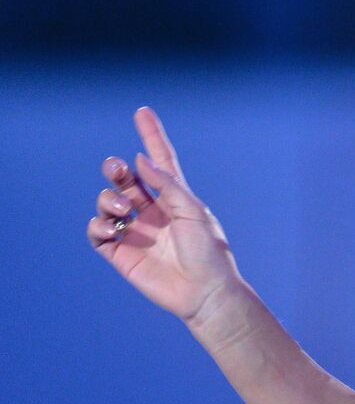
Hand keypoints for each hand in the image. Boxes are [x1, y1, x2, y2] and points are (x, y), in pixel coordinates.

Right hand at [87, 107, 242, 321]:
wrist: (204, 292)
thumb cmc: (208, 251)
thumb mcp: (193, 211)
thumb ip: (167, 185)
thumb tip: (141, 160)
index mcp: (175, 197)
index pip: (159, 161)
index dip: (151, 136)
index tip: (142, 112)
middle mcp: (152, 210)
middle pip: (125, 179)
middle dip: (116, 169)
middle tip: (118, 170)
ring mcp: (135, 230)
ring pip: (107, 202)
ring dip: (108, 199)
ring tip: (122, 210)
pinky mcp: (120, 252)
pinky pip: (97, 231)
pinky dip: (99, 225)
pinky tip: (113, 229)